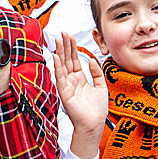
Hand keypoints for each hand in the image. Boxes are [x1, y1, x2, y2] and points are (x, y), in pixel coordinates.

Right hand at [53, 32, 106, 158]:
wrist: (94, 126)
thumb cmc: (96, 110)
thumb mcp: (101, 87)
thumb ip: (97, 73)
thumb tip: (92, 60)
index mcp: (79, 79)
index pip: (74, 59)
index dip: (72, 48)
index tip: (70, 36)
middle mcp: (71, 81)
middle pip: (67, 59)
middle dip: (65, 46)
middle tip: (63, 33)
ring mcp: (67, 86)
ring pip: (62, 65)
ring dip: (60, 52)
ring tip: (58, 40)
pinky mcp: (64, 93)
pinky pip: (60, 77)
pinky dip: (58, 67)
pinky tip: (56, 56)